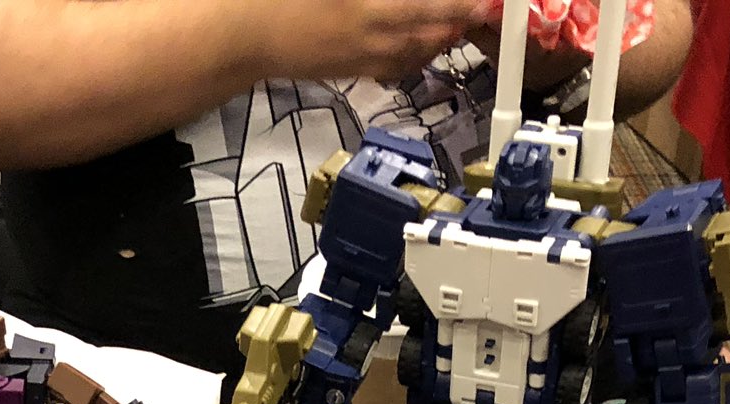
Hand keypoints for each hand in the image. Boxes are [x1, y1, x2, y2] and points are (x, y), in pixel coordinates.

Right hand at [260, 1, 492, 81]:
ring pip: (420, 52)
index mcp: (369, 8)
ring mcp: (365, 58)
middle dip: (461, 19)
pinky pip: (399, 66)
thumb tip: (416, 0)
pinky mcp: (356, 70)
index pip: (430, 4)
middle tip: (480, 8)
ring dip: (444, 36)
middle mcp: (374, 37)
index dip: (459, 4)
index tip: (481, 1)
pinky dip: (419, 53)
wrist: (249, 33)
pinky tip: (427, 41)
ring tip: (459, 21)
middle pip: (434, 31)